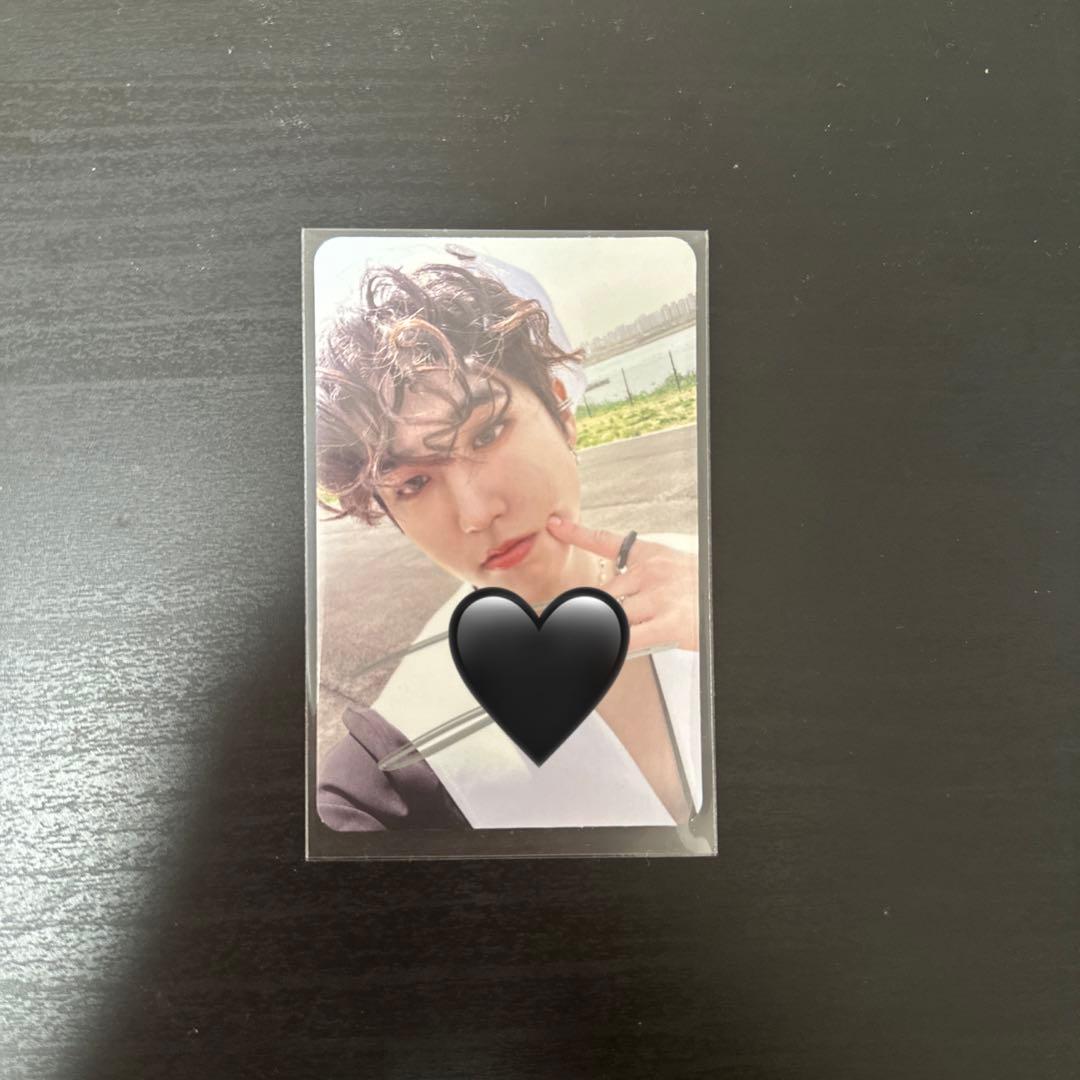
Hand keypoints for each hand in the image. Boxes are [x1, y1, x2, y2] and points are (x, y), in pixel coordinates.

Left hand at [545, 515, 698, 653]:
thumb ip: (642, 578)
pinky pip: (629, 637)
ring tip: (581, 636)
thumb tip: (612, 597)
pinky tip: (607, 651)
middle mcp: (652, 572)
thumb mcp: (674, 569)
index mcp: (652, 556)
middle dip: (583, 613)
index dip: (578, 532)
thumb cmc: (704, 589)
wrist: (731, 597)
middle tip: (562, 622)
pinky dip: (613, 646)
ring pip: (611, 615)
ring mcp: (659, 597)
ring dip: (597, 629)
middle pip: (602, 593)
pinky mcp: (668, 623)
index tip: (555, 526)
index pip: (608, 540)